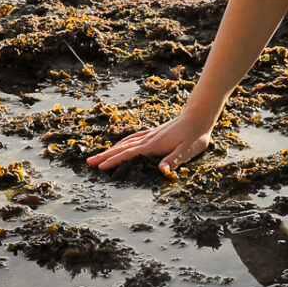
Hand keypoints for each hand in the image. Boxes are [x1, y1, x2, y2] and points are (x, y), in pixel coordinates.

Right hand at [86, 114, 213, 174]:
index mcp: (154, 145)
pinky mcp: (154, 132)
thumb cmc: (196, 135)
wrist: (199, 115)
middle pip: (122, 147)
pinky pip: (133, 138)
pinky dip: (123, 142)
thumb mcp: (188, 150)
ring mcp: (150, 134)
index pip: (129, 154)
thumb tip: (162, 171)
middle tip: (89, 162)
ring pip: (125, 142)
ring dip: (111, 149)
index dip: (114, 160)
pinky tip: (120, 144)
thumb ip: (174, 160)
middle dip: (105, 155)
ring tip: (98, 155)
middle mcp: (149, 139)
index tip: (100, 166)